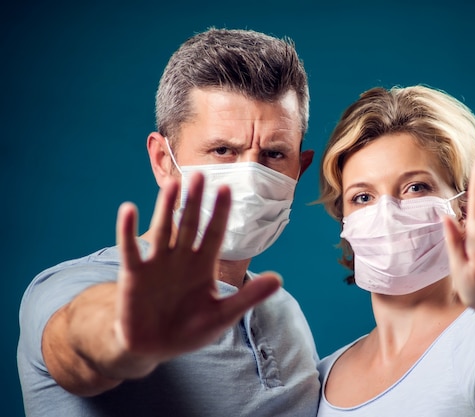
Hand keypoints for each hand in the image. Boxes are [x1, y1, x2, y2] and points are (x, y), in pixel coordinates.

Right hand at [114, 172, 280, 363]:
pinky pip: (131, 249)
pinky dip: (127, 230)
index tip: (227, 189)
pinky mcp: (134, 274)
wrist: (154, 347)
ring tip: (171, 185)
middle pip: (190, 224)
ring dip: (166, 208)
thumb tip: (279, 279)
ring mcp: (157, 264)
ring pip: (163, 230)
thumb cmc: (190, 330)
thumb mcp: (223, 316)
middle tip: (200, 174)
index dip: (220, 212)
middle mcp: (181, 258)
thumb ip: (248, 297)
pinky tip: (128, 209)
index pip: (214, 233)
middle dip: (196, 201)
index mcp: (203, 265)